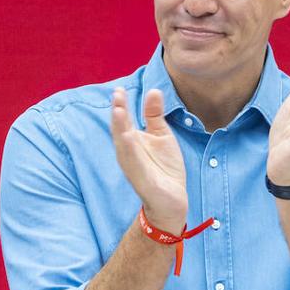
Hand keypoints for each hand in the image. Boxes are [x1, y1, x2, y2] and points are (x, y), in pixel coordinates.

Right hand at [110, 86, 186, 232]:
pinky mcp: (142, 180)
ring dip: (120, 128)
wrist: (172, 200)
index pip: (123, 120)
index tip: (119, 89)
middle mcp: (128, 153)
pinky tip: (128, 137)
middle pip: (120, 130)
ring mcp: (133, 166)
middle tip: (117, 94)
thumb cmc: (164, 167)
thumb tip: (154, 90)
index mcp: (132, 141)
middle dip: (118, 112)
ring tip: (118, 110)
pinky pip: (134, 164)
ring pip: (123, 145)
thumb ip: (155, 115)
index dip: (121, 105)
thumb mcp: (161, 136)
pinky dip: (130, 151)